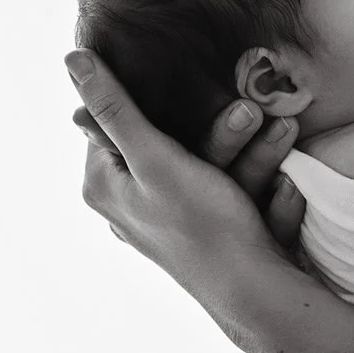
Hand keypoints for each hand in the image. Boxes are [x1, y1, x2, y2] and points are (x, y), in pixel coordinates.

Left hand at [67, 49, 310, 328]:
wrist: (254, 292)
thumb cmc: (202, 226)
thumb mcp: (154, 157)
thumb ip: (116, 108)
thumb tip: (73, 59)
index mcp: (103, 186)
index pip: (115, 121)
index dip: (152, 98)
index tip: (189, 84)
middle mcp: (128, 203)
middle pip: (167, 141)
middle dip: (218, 130)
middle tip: (251, 113)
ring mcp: (164, 218)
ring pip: (205, 163)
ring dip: (246, 150)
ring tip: (280, 134)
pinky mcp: (200, 228)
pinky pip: (228, 188)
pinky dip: (253, 180)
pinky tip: (280, 184)